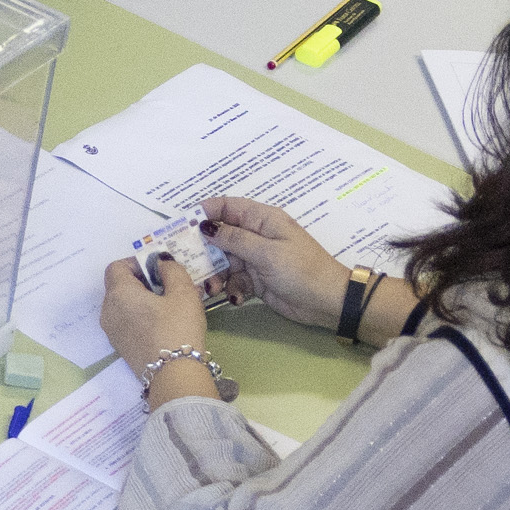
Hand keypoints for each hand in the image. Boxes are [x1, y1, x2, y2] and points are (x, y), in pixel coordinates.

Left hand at [95, 251, 208, 379]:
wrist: (173, 374)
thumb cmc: (178, 328)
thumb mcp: (184, 293)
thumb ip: (172, 271)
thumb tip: (162, 263)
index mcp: (118, 294)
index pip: (116, 267)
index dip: (136, 263)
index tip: (159, 270)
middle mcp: (107, 310)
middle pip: (119, 286)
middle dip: (143, 282)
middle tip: (170, 287)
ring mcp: (111, 330)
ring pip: (124, 305)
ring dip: (144, 299)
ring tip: (172, 305)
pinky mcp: (120, 345)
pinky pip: (127, 321)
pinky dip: (141, 315)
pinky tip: (165, 322)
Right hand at [197, 195, 353, 328]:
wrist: (328, 303)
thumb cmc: (302, 271)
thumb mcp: (267, 253)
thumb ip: (234, 239)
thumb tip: (205, 226)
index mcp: (263, 220)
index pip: (227, 206)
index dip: (204, 213)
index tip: (181, 226)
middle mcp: (256, 235)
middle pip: (218, 236)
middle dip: (203, 250)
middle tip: (186, 263)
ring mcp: (255, 258)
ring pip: (222, 260)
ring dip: (215, 274)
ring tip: (212, 289)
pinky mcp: (255, 278)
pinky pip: (233, 279)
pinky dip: (230, 288)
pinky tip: (235, 297)